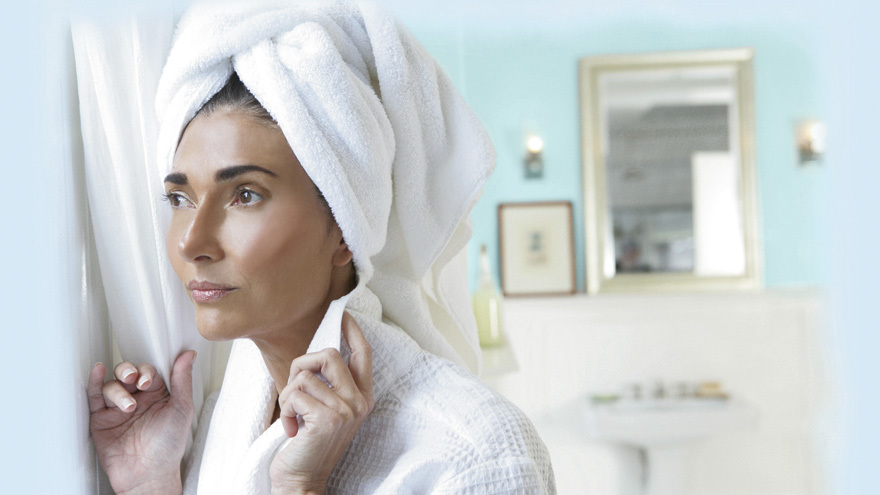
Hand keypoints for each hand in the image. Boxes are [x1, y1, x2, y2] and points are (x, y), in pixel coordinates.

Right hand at [87, 350, 196, 494]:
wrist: (147, 474)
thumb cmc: (168, 447)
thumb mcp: (181, 409)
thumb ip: (182, 381)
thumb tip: (188, 356)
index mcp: (158, 394)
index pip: (148, 371)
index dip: (146, 371)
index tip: (148, 381)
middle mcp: (138, 399)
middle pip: (127, 373)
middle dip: (128, 371)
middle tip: (133, 379)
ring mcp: (118, 408)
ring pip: (112, 385)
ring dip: (118, 391)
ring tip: (128, 407)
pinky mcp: (101, 419)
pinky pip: (94, 396)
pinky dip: (94, 382)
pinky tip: (98, 371)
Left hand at [269, 313, 373, 494]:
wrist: (303, 481)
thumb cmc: (309, 446)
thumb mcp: (327, 412)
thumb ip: (329, 386)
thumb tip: (318, 355)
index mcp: (363, 398)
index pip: (363, 354)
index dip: (353, 331)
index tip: (344, 314)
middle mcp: (359, 402)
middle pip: (329, 354)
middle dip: (302, 364)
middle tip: (294, 390)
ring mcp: (346, 410)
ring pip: (305, 375)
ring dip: (288, 395)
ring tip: (292, 417)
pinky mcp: (327, 419)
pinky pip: (294, 394)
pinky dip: (284, 410)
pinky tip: (290, 430)